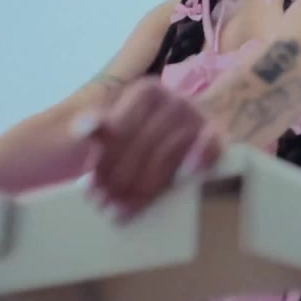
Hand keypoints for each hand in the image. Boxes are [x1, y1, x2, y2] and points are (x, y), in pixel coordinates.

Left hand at [78, 76, 223, 223]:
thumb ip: (98, 127)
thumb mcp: (114, 127)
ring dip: (144, 184)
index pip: (120, 128)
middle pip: (142, 143)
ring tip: (123, 209)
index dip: (103, 160)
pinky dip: (200, 156)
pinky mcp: (217, 136)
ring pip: (168, 153)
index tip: (89, 186)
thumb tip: (82, 129)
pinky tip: (186, 174)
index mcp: (147, 92)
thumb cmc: (142, 136)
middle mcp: (175, 99)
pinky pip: (211, 144)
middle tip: (102, 204)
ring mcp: (198, 118)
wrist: (184, 132)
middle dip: (119, 178)